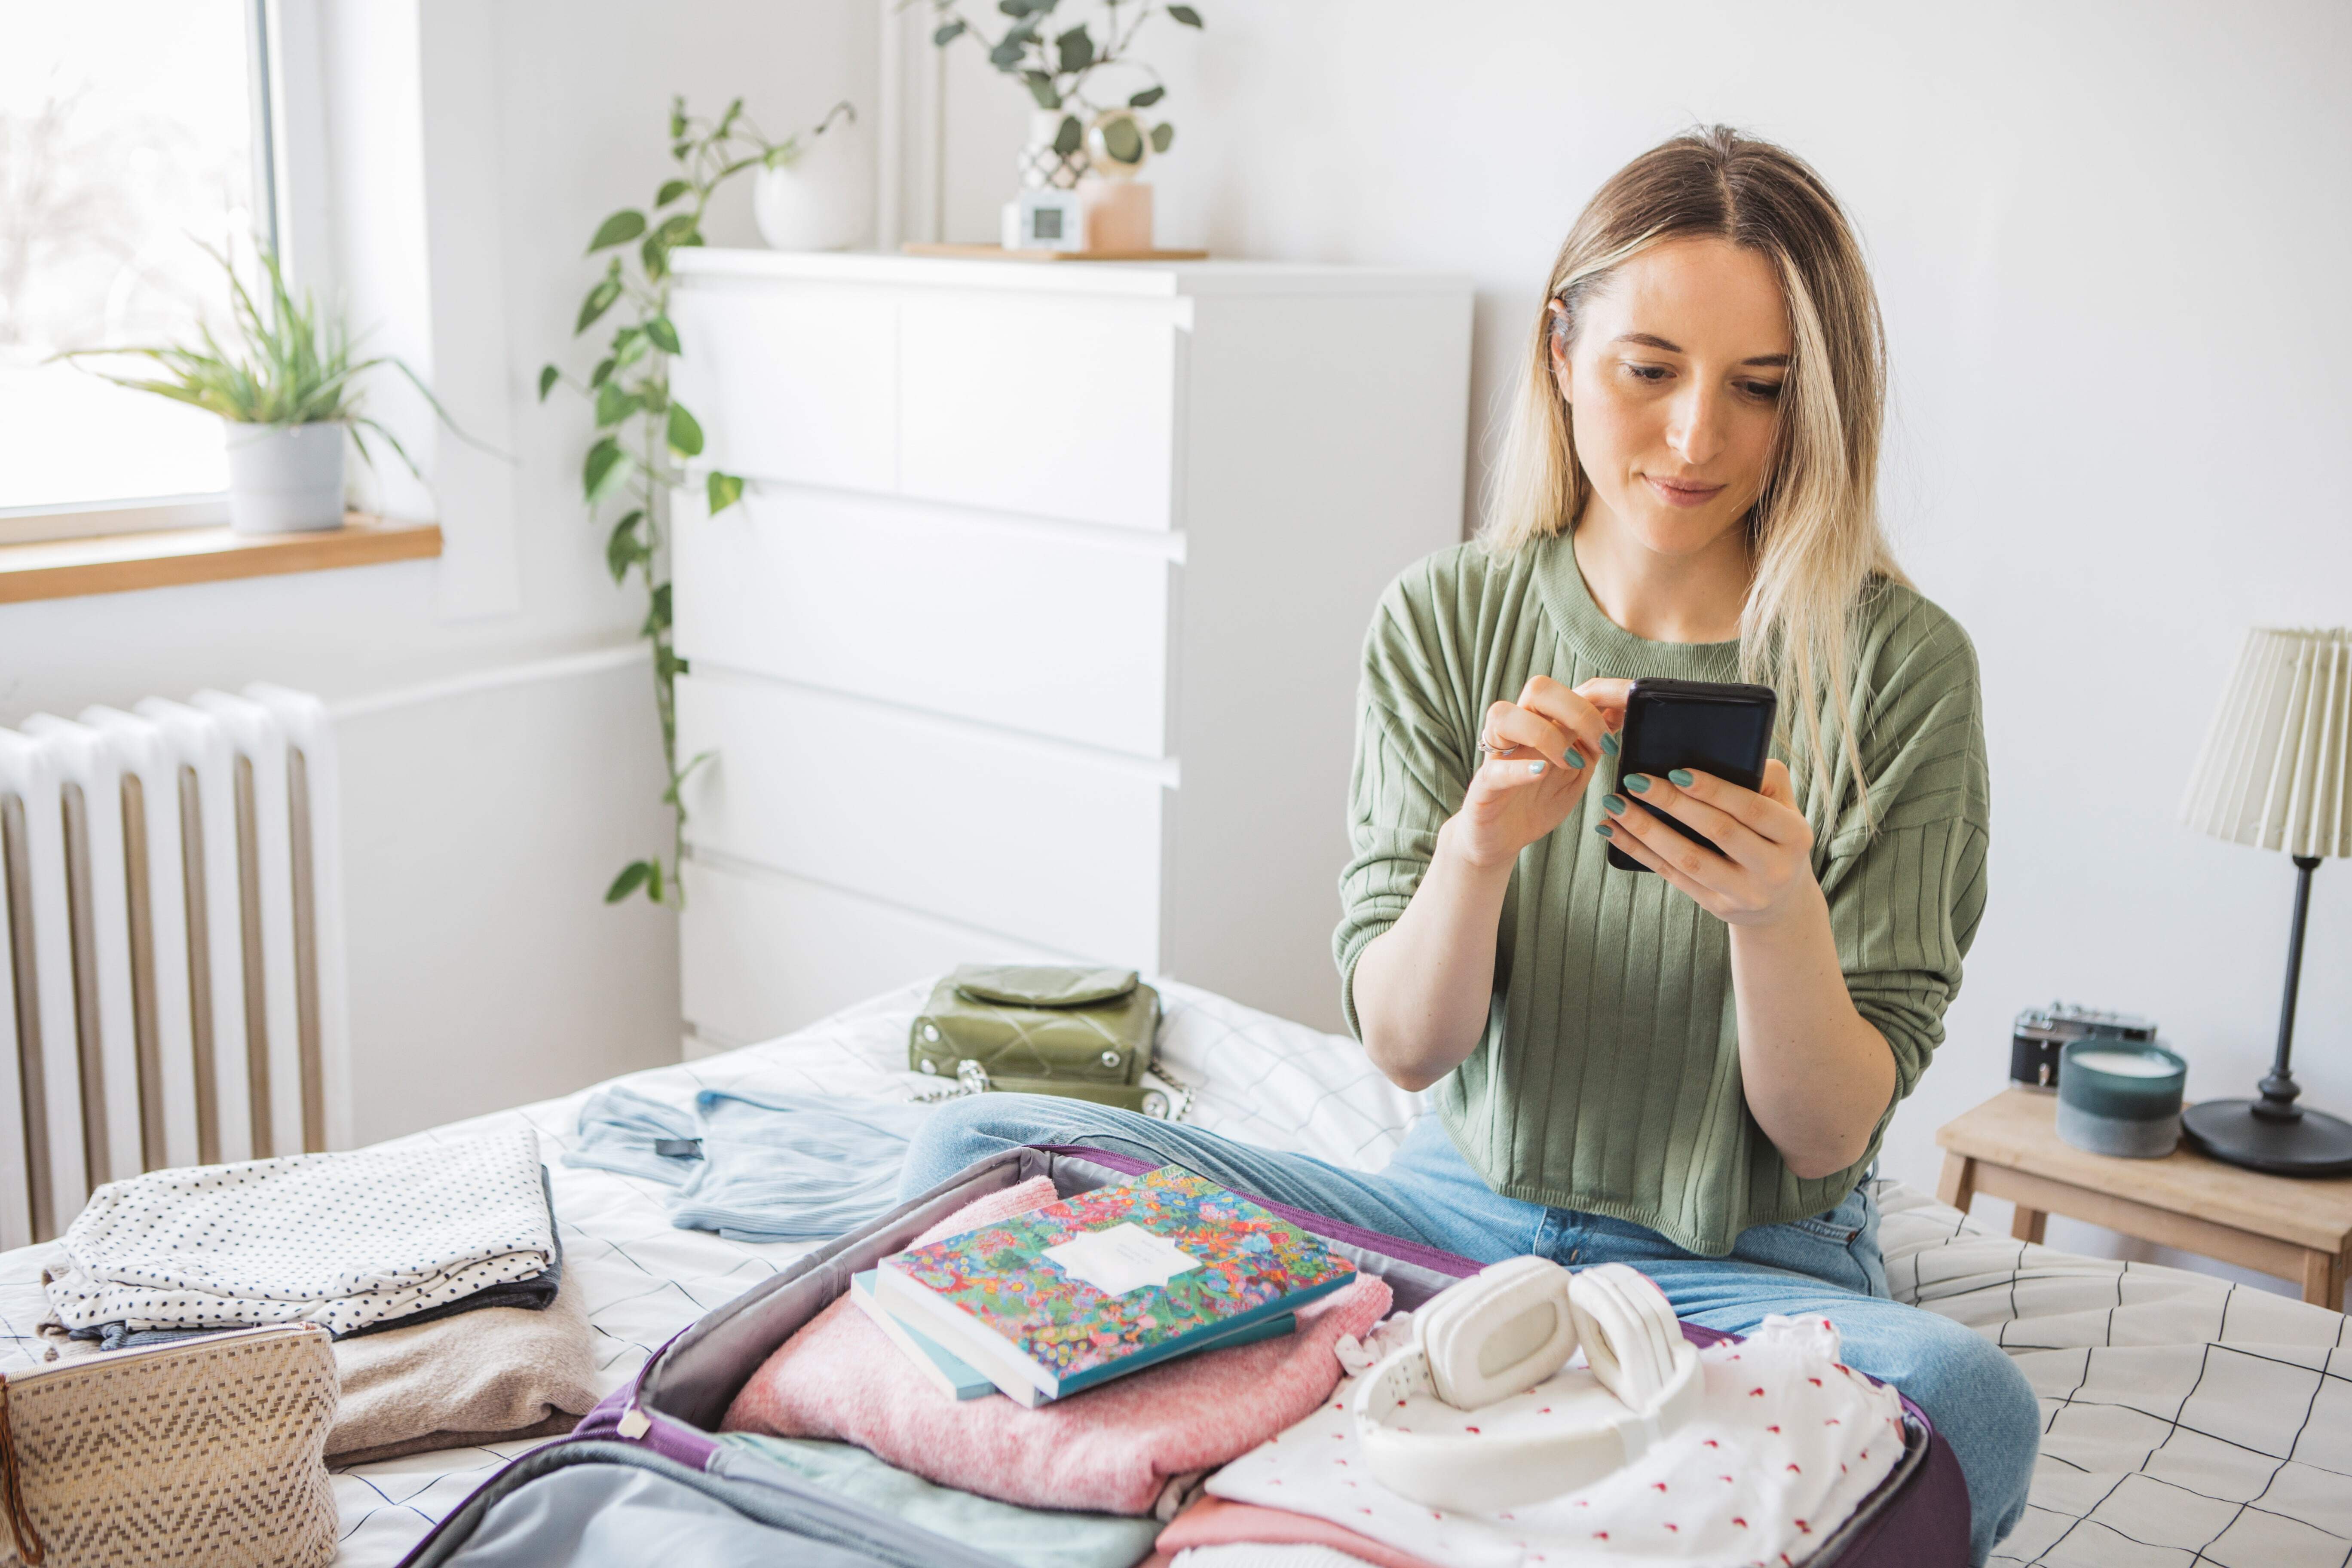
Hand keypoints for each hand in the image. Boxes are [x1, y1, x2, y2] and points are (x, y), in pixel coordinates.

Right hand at [1448, 677, 1628, 869]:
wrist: (1502, 839)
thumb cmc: (1539, 801)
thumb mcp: (1577, 771)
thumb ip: (1593, 744)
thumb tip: (1623, 714)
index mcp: (1543, 722)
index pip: (1571, 689)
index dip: (1603, 694)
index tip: (1630, 712)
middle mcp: (1518, 729)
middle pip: (1538, 689)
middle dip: (1577, 710)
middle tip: (1603, 744)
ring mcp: (1497, 755)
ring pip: (1505, 714)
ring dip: (1545, 733)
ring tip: (1571, 763)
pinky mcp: (1483, 786)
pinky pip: (1495, 769)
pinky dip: (1520, 768)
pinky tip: (1541, 772)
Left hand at [1595, 758, 1818, 926]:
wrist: (1782, 902)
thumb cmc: (1775, 837)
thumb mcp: (1786, 808)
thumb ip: (1765, 778)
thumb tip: (1718, 753)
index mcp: (1794, 836)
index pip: (1752, 809)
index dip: (1714, 791)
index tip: (1677, 772)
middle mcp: (1773, 868)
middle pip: (1718, 832)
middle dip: (1673, 804)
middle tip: (1635, 780)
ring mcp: (1744, 893)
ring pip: (1688, 859)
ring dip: (1646, 830)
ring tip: (1615, 804)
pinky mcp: (1716, 906)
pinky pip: (1672, 875)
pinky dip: (1639, 852)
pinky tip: (1613, 831)